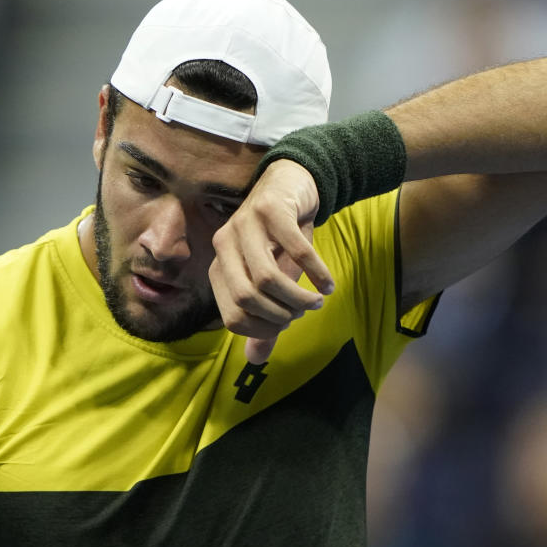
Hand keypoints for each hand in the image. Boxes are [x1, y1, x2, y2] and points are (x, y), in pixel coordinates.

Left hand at [209, 159, 334, 363]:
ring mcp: (245, 224)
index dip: (262, 330)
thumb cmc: (280, 238)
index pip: (231, 317)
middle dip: (280, 315)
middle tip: (304, 312)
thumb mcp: (273, 278)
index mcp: (219, 266)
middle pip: (246, 298)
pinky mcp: (271, 209)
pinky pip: (295, 250)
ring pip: (267, 277)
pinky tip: (328, 283)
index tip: (286, 326)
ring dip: (298, 297)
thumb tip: (254, 361)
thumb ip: (264, 319)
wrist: (293, 184)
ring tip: (318, 301)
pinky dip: (316, 272)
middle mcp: (224, 244)